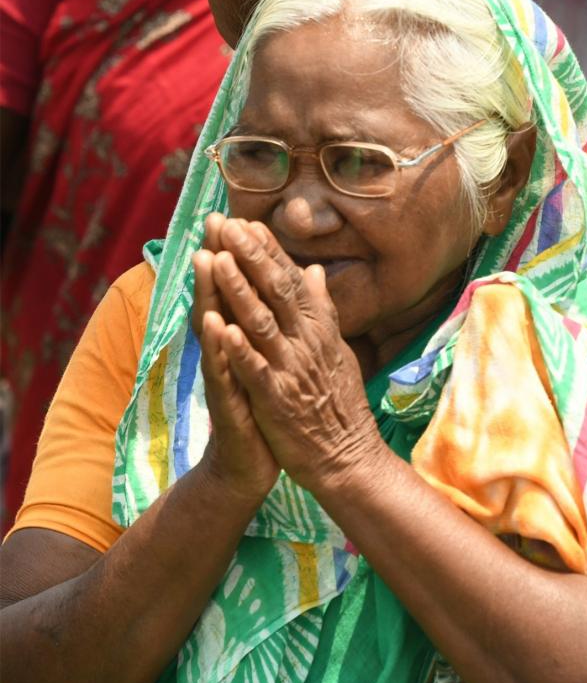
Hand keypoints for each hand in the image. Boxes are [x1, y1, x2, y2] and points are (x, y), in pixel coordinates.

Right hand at [191, 216, 279, 499]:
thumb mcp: (271, 363)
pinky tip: (216, 325)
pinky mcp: (229, 404)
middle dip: (217, 261)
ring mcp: (226, 377)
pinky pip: (224, 372)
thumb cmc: (264, 410)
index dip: (239, 257)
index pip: (240, 293)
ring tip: (207, 260)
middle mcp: (229, 354)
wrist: (251, 465)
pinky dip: (220, 349)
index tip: (238, 217)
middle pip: (221, 299)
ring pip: (216, 330)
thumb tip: (284, 292)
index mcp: (244, 342)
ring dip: (210, 295)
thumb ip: (273, 326)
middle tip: (212, 222)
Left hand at [206, 217, 382, 488]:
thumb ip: (322, 309)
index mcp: (318, 329)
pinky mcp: (277, 399)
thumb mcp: (336, 349)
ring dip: (240, 291)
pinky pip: (255, 369)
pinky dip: (239, 348)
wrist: (347, 456)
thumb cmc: (337, 402)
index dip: (268, 252)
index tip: (247, 222)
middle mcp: (306, 342)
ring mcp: (291, 370)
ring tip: (219, 260)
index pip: (291, 281)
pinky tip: (220, 327)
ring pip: (262, 323)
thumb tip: (313, 271)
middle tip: (226, 225)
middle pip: (276, 292)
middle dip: (250, 257)